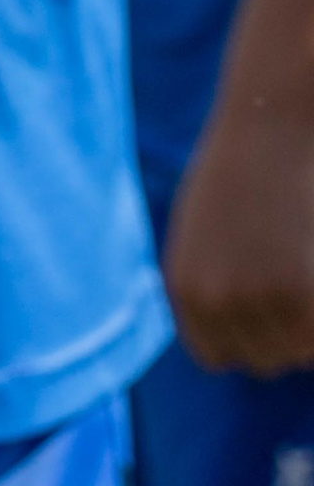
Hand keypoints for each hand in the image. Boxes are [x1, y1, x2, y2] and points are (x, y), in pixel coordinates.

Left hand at [166, 98, 313, 372]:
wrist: (273, 125)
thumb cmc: (246, 172)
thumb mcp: (206, 233)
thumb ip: (214, 286)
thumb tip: (228, 350)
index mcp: (185, 290)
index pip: (218, 358)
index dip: (249, 336)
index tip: (267, 301)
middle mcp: (213, 301)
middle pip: (264, 359)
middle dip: (284, 329)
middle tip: (292, 269)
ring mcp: (257, 300)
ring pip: (299, 352)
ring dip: (308, 323)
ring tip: (302, 260)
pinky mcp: (300, 295)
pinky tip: (312, 260)